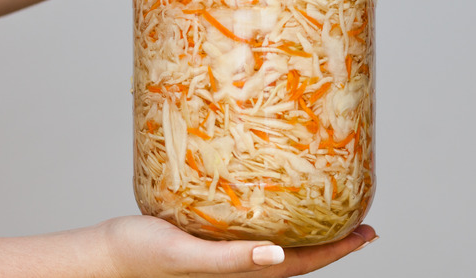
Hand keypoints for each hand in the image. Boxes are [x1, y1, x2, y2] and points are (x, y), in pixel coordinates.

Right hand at [101, 215, 376, 277]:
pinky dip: (277, 222)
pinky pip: (255, 232)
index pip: (303, 263)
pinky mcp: (213, 239)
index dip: (339, 250)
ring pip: (281, 245)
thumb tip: (277, 256)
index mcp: (242, 274)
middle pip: (299, 256)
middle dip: (333, 242)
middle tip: (361, 223)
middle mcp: (241, 266)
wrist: (106, 256)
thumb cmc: (141, 258)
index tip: (369, 233)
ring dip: (309, 232)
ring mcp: (228, 254)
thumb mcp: (187, 256)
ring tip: (330, 212)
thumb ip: (230, 259)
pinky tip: (277, 204)